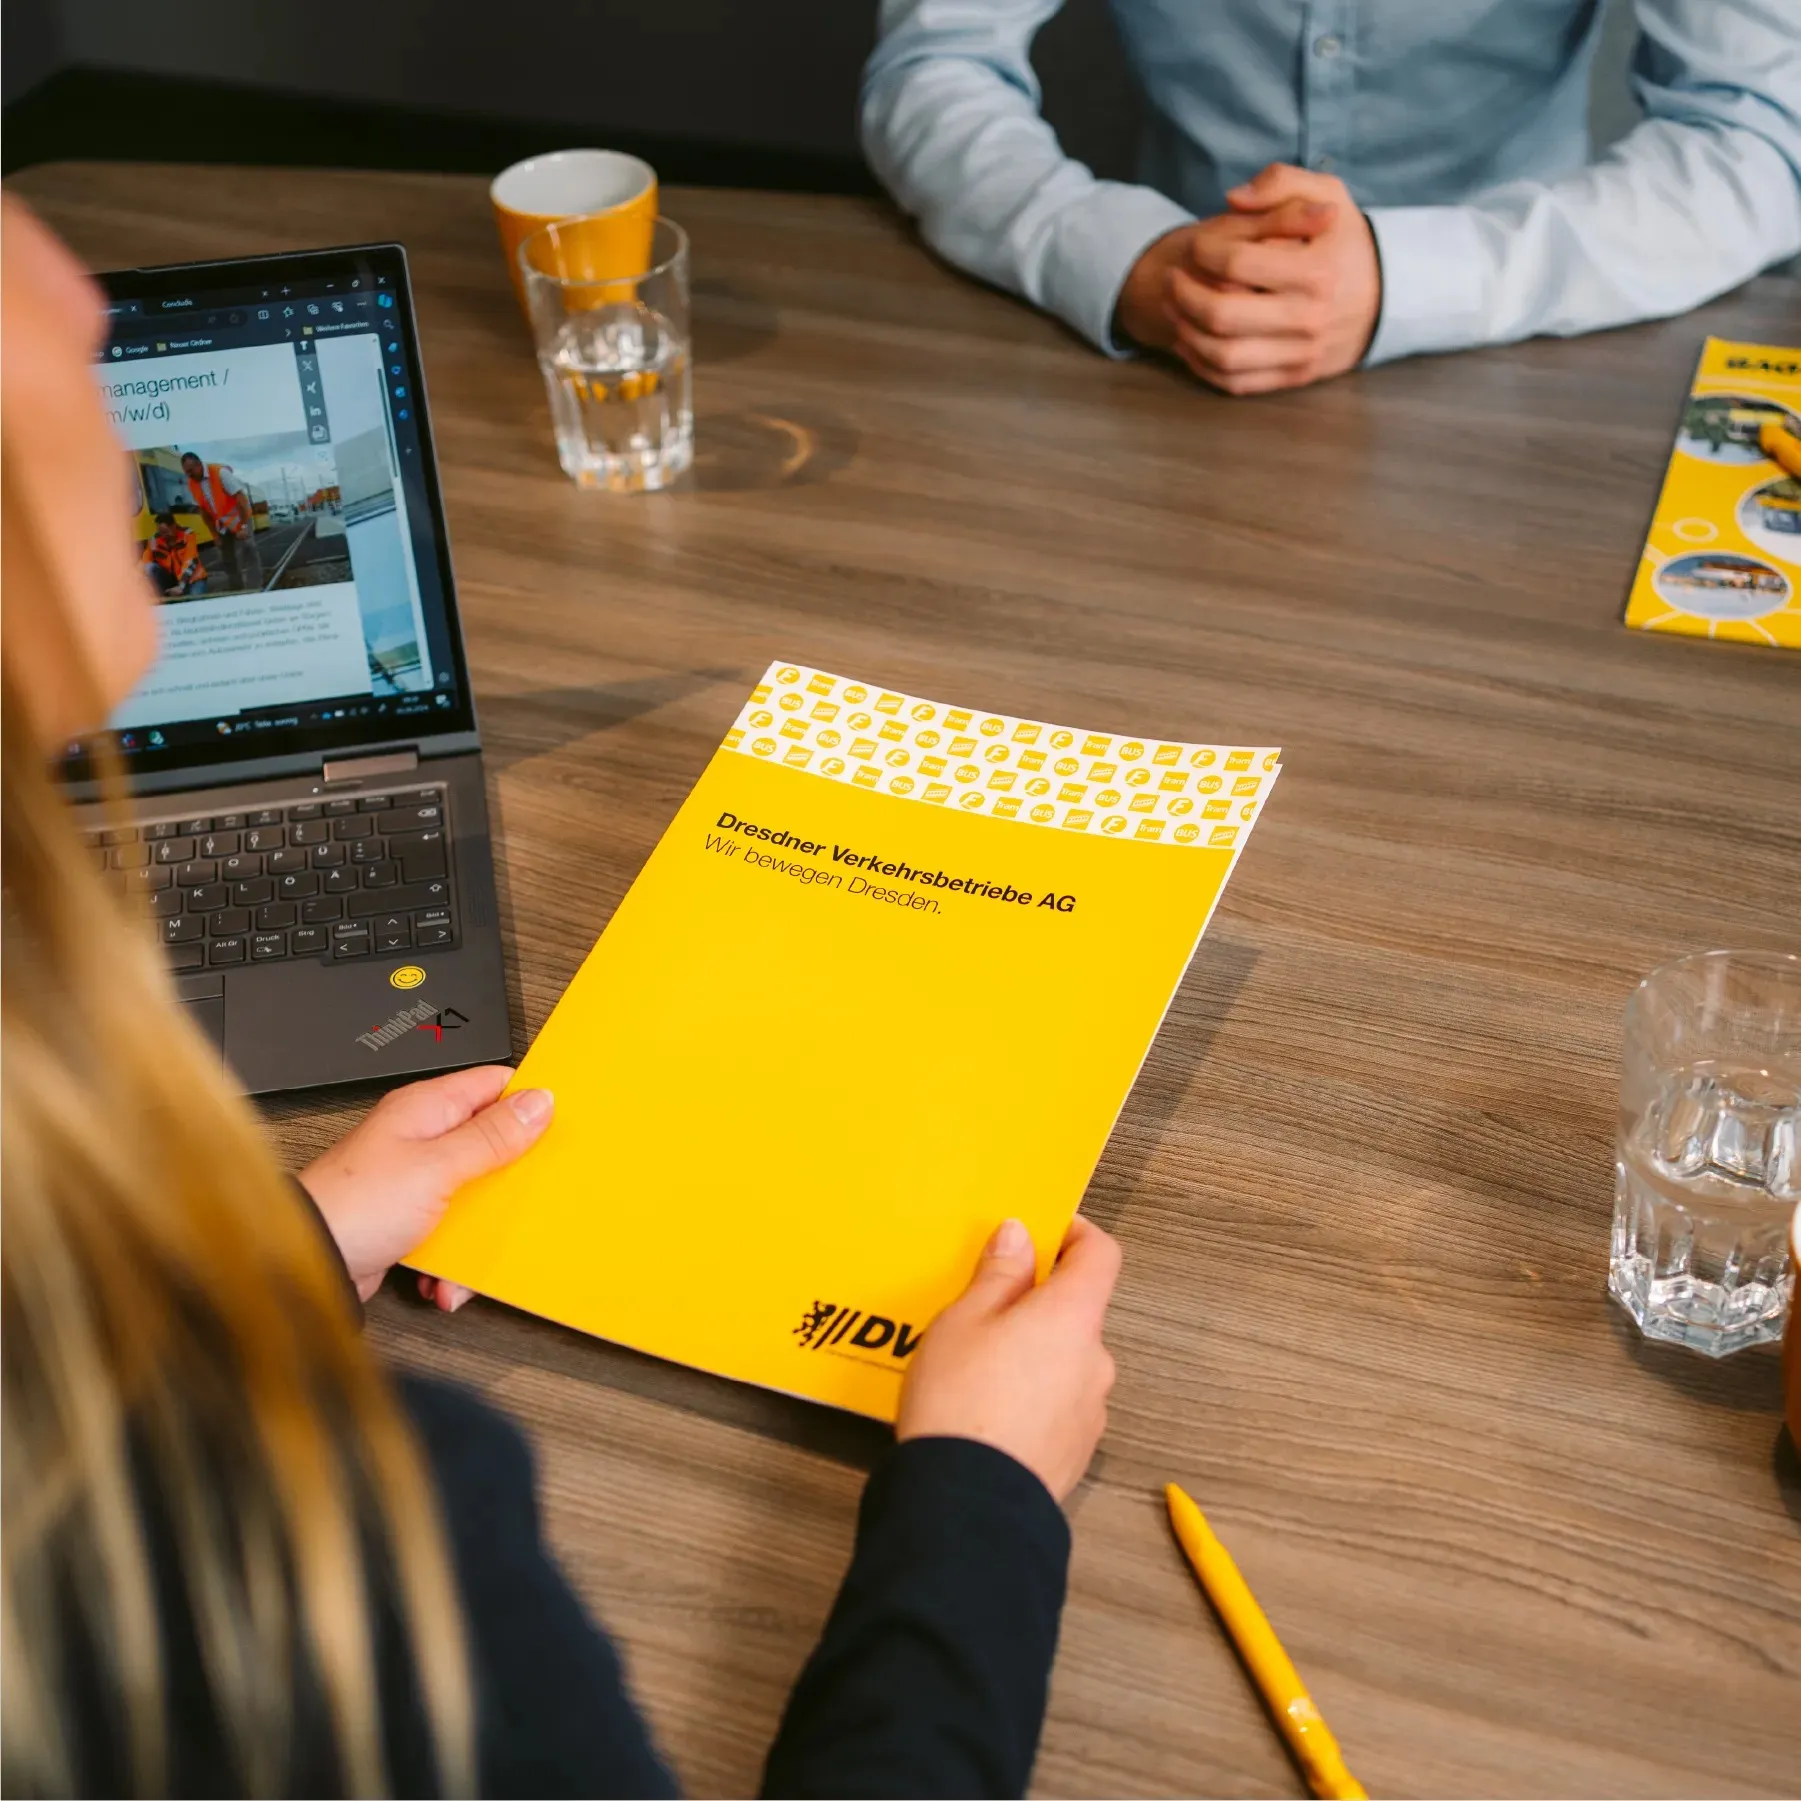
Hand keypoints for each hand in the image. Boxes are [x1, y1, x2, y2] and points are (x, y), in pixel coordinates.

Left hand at [298, 1066, 552, 1306]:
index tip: (559, 1126)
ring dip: (480, 1231)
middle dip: (509, 1178)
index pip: (493, 1085)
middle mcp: (421, 1139)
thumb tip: (537, 1102)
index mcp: (426, 1109)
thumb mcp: (438, 1167)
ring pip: (474, 1195)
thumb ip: (491, 1136)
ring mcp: (414, 1181)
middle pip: (490, 1144)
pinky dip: (454, 1261)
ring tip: (475, 1254)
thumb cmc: (354, 1206)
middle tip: (525, 1197)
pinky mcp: (408, 1221)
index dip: (528, 1102)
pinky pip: (451, 1232)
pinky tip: (446, 1279)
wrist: (306, 1265)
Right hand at [896, 1215, 1120, 1501]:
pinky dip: (1032, 1397)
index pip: (1101, 1255)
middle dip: (1039, 1304)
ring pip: (1067, 1362)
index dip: (1076, 1234)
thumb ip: (999, 1274)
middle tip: (987, 1305)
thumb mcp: (964, 1320)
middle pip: (1079, 1312)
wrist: (967, 1505)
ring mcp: (1090, 1411)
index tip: (1044, 1230)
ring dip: (1035, 1354)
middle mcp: (1095, 1361)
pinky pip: (1058, 1405)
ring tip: (977, 1367)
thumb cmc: (961, 1405)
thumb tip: (1020, 1238)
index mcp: (1073, 1318)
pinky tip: (988, 1409)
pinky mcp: (1074, 1452)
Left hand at [1116, 163, 1380, 394]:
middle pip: (1222, 315)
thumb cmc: (1346, 241)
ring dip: (1186, 332)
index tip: (1195, 244)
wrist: (1388, 297)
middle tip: (1173, 278)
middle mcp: (1308, 318)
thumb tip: (1232, 199)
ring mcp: (1300, 353)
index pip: (1238, 263)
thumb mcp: (1329, 196)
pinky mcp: (1294, 377)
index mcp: (1315, 271)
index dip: (1204, 251)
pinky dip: (1202, 365)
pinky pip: (1234, 382)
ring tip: (1174, 307)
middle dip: (1184, 295)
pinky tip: (1189, 340)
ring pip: (1222, 355)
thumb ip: (1282, 184)